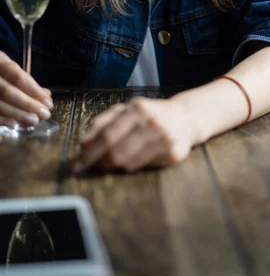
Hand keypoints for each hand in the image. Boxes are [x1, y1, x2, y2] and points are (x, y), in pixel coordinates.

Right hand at [0, 51, 52, 126]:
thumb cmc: (0, 71)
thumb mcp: (9, 67)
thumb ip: (25, 80)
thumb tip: (46, 95)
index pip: (17, 76)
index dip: (33, 90)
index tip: (48, 101)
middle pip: (7, 91)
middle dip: (28, 104)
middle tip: (44, 114)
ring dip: (17, 114)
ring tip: (33, 121)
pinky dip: (2, 119)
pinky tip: (14, 124)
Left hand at [72, 97, 195, 173]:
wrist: (186, 117)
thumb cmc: (151, 114)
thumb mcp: (128, 109)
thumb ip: (105, 121)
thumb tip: (83, 140)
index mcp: (137, 109)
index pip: (107, 134)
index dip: (89, 151)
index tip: (76, 163)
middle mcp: (151, 122)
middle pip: (116, 151)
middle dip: (98, 162)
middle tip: (88, 167)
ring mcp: (163, 139)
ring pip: (127, 162)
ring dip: (114, 165)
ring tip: (111, 161)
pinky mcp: (173, 153)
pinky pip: (142, 166)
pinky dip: (131, 165)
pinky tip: (131, 159)